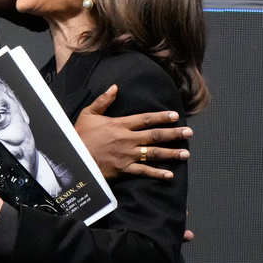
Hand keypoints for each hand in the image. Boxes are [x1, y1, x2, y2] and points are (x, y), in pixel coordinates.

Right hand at [74, 85, 191, 179]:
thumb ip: (103, 101)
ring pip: (154, 153)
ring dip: (171, 153)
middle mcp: (127, 139)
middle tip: (189, 133)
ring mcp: (127, 155)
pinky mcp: (124, 169)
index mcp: (120, 125)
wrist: (73, 158)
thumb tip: (115, 87)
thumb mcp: (89, 114)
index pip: (146, 119)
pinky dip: (157, 173)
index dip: (162, 117)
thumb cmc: (79, 136)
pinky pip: (144, 171)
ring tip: (186, 153)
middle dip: (174, 134)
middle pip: (155, 135)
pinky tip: (169, 174)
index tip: (175, 116)